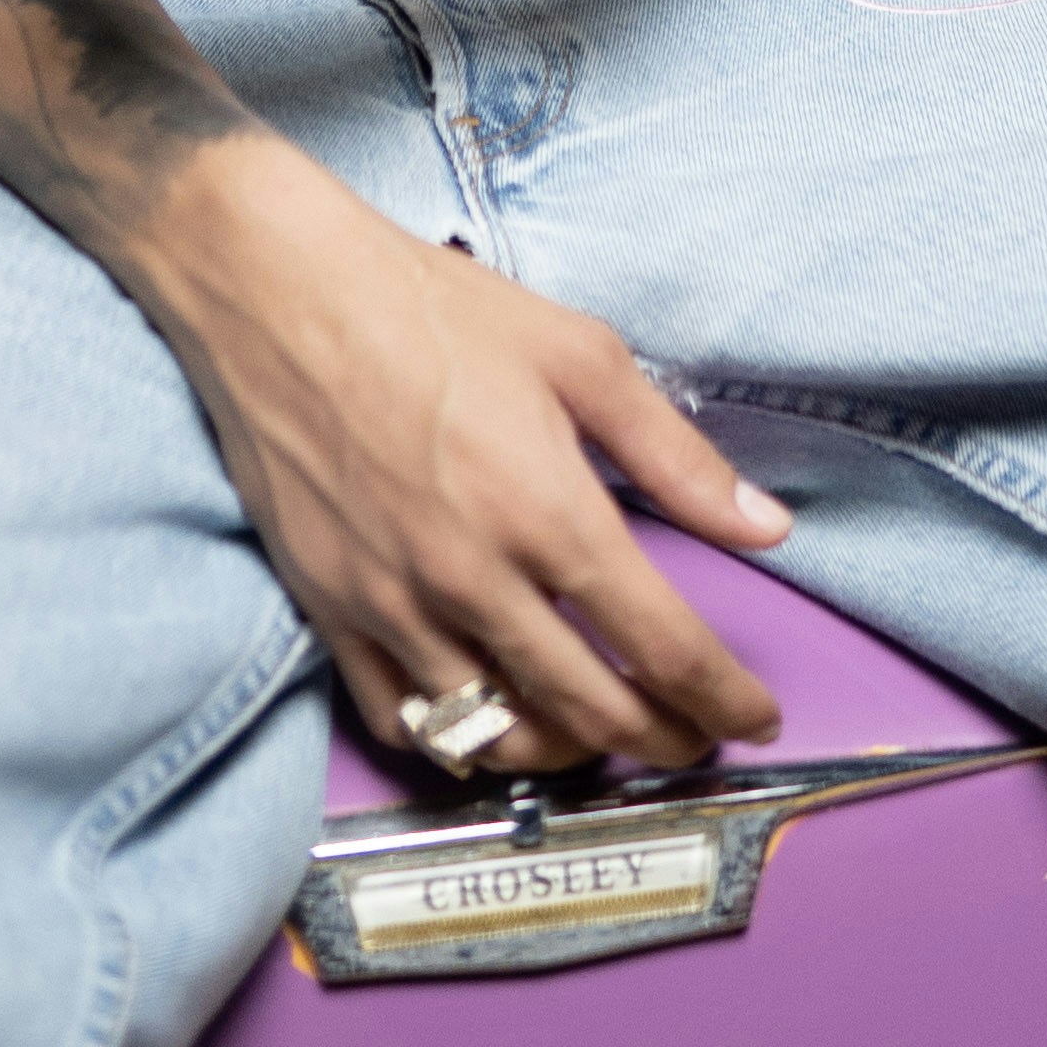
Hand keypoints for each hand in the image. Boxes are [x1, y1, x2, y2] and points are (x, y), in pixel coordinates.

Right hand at [125, 135, 789, 774]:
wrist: (280, 292)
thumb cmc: (433, 308)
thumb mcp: (579, 354)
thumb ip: (675, 454)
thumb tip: (766, 528)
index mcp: (548, 512)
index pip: (662, 646)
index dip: (724, 697)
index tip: (757, 714)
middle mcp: (475, 579)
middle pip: (592, 711)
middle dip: (664, 738)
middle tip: (694, 734)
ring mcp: (396, 606)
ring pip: (500, 736)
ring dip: (570, 754)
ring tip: (604, 734)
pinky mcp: (332, 612)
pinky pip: (404, 723)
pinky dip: (461, 748)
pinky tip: (493, 726)